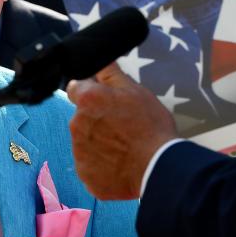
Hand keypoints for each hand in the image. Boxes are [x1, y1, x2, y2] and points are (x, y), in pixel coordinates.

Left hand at [67, 62, 177, 199]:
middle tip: (121, 125)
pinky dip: (102, 164)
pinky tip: (121, 163)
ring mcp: (79, 152)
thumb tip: (98, 61)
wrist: (159, 168)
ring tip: (124, 146)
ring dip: (98, 141)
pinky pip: (90, 165)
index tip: (104, 99)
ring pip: (85, 141)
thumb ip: (110, 74)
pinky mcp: (86, 175)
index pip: (76, 88)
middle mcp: (76, 125)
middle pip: (81, 117)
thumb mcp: (135, 91)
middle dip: (96, 118)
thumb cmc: (150, 126)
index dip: (90, 91)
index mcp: (87, 100)